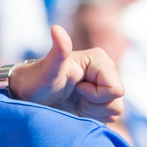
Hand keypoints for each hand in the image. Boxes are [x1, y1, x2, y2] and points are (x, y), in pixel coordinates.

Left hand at [10, 25, 124, 124]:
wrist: (29, 96)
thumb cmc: (36, 81)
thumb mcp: (48, 69)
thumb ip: (58, 50)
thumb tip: (56, 28)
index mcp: (100, 60)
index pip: (115, 90)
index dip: (94, 95)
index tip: (75, 88)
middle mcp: (106, 71)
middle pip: (116, 102)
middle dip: (92, 105)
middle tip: (73, 95)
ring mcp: (105, 86)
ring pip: (114, 111)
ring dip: (91, 112)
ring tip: (74, 100)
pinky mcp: (101, 100)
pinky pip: (109, 118)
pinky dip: (92, 117)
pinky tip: (77, 108)